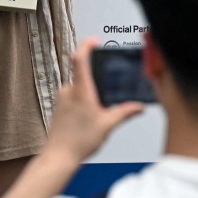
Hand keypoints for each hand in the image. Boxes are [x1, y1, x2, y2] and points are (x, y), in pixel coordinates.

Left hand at [45, 38, 144, 164]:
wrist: (59, 156)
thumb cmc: (78, 142)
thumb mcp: (108, 125)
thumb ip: (124, 112)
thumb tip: (138, 107)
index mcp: (81, 90)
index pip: (80, 58)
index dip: (87, 45)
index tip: (95, 40)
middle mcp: (68, 90)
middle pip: (82, 73)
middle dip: (96, 83)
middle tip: (104, 98)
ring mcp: (62, 97)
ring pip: (78, 87)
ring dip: (89, 95)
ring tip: (96, 115)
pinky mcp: (59, 105)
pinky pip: (72, 96)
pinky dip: (82, 102)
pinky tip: (87, 119)